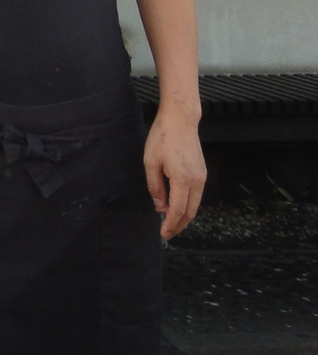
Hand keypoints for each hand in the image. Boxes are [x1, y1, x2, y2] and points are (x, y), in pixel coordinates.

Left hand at [145, 105, 206, 239]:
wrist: (181, 120)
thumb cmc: (162, 138)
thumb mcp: (151, 162)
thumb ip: (155, 187)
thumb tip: (159, 207)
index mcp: (183, 179)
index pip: (178, 210)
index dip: (171, 224)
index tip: (164, 234)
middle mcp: (197, 181)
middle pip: (190, 212)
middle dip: (179, 225)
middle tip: (167, 233)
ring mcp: (202, 177)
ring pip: (195, 205)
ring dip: (184, 216)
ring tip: (170, 222)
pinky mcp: (202, 173)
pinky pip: (196, 196)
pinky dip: (188, 205)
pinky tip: (176, 206)